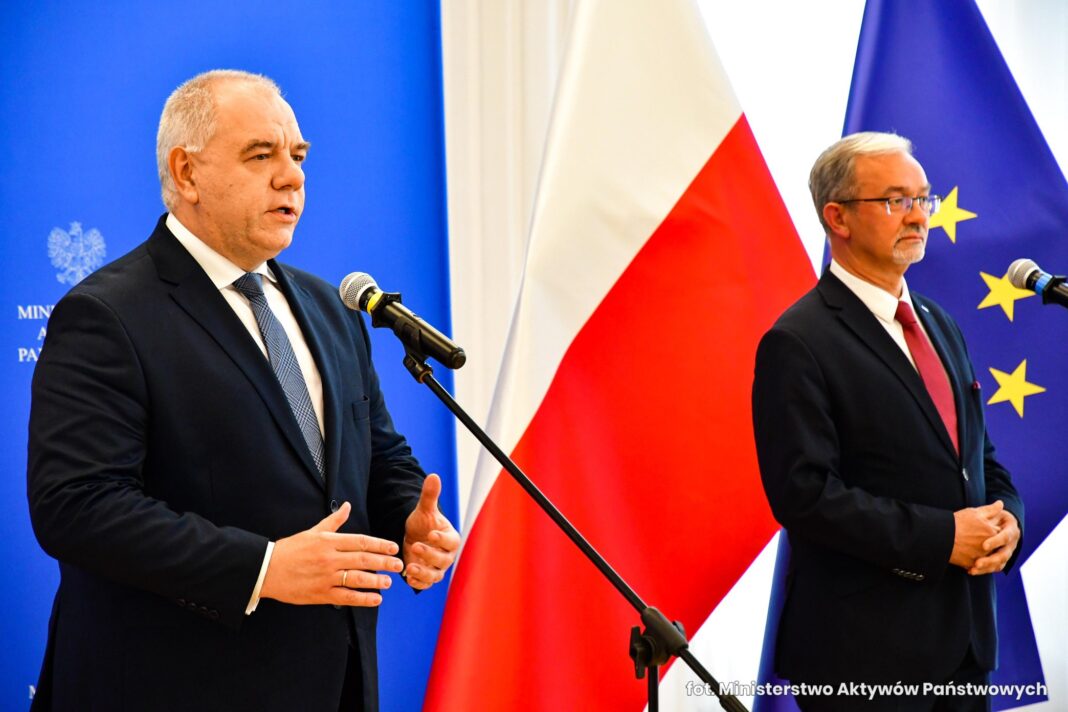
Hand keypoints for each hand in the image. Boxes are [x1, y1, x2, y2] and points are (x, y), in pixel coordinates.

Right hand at [261, 502, 403, 606]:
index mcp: (329, 541)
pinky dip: (362, 599)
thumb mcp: (313, 531)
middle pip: (363, 559)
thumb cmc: (290, 549)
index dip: (380, 544)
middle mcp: (329, 558)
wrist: (266, 569)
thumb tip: (347, 505)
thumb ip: (334, 521)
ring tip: (389, 582)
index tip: (394, 548)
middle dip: (384, 562)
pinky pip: (346, 597)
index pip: (361, 541)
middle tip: (399, 565)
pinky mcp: (320, 594)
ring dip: (376, 580)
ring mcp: (325, 577)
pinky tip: (376, 599)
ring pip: (357, 578)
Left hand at [403, 474, 459, 590]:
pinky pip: (425, 584)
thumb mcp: (424, 509)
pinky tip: (406, 578)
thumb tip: (433, 476)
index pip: (451, 541)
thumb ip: (430, 495)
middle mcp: (447, 556)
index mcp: (450, 539)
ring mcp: (437, 568)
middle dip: (429, 555)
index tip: (431, 533)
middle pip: (443, 560)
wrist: (415, 536)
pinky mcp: (427, 577)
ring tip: (409, 567)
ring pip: (435, 575)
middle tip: (415, 546)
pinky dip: (417, 583)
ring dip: (423, 573)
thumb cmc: (423, 522)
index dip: (442, 538)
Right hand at [949, 500, 1002, 569]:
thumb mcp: (974, 512)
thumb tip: (1001, 503)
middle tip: (977, 538)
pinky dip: (974, 563)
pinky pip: (976, 566)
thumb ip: (990, 509)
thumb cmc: (958, 522)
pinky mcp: (971, 565)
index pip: (1000, 532)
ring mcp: (981, 557)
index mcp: (992, 532)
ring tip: (971, 547)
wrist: (941, 536)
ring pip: (986, 557)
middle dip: (989, 543)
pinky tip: (966, 556)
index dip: (993, 529)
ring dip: (983, 555)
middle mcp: (989, 546)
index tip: (985, 528)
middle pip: (994, 546)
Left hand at [968, 508, 1019, 575]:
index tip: (984, 546)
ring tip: (972, 570)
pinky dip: (983, 571)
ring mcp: (1006, 554)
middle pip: (1003, 555)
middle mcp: (1011, 545)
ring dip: (986, 568)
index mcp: (1011, 531)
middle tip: (977, 563)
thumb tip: (999, 503)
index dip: (995, 541)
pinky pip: (993, 568)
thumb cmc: (994, 518)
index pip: (1005, 537)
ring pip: (999, 564)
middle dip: (990, 560)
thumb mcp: (993, 513)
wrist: (999, 527)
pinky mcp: (1000, 561)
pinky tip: (971, 571)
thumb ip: (993, 510)